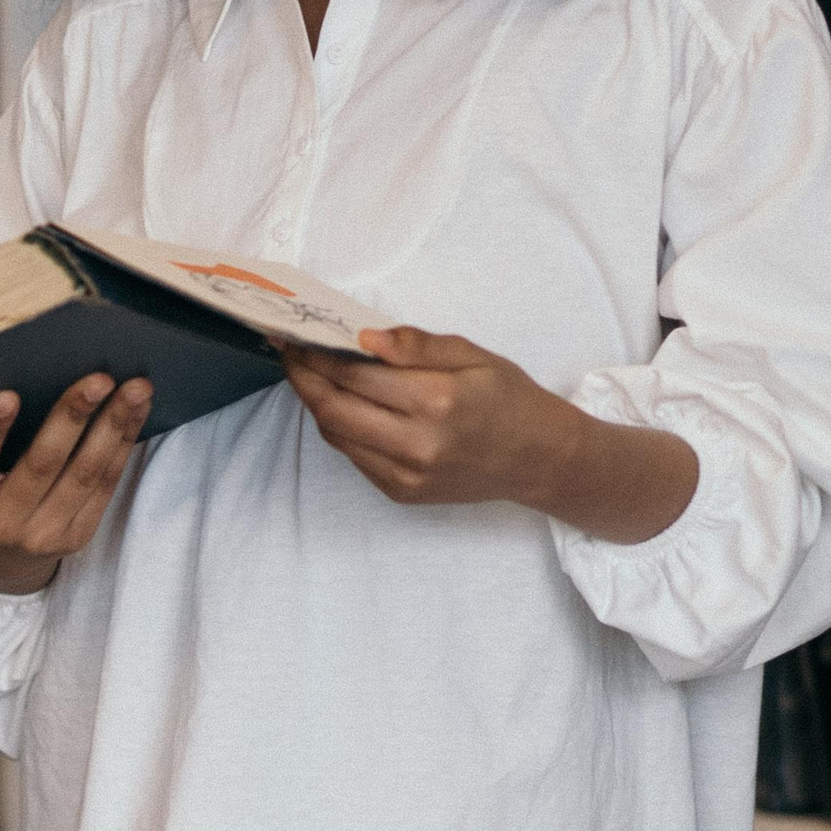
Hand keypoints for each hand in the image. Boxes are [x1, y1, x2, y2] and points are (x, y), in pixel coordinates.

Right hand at [0, 373, 152, 596]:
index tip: (7, 394)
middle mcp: (2, 523)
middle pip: (42, 465)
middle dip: (71, 418)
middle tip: (96, 379)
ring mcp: (44, 534)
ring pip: (84, 475)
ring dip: (113, 428)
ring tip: (135, 388)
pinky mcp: (76, 536)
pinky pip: (105, 488)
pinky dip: (122, 447)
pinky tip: (135, 413)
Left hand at [283, 327, 697, 541]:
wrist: (540, 460)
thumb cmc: (510, 400)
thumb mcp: (473, 356)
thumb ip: (416, 346)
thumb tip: (363, 337)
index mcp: (437, 401)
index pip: (355, 375)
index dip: (317, 355)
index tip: (295, 337)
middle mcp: (417, 444)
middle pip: (333, 410)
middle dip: (303, 380)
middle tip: (289, 354)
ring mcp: (407, 475)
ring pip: (337, 436)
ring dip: (317, 404)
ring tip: (310, 375)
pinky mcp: (402, 493)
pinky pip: (355, 457)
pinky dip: (341, 428)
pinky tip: (342, 405)